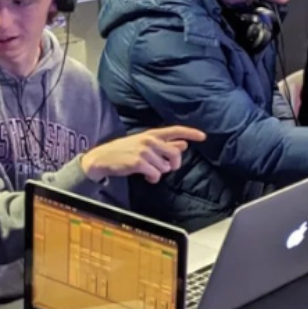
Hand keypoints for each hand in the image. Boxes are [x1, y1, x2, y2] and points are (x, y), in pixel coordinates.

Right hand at [81, 126, 205, 182]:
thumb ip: (165, 144)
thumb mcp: (145, 144)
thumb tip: (183, 145)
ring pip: (165, 167)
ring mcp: (144, 151)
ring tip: (148, 169)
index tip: (203, 136)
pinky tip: (145, 176)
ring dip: (158, 172)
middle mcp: (149, 140)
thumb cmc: (125, 151)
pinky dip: (152, 178)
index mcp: (152, 134)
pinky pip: (156, 175)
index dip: (190, 133)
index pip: (175, 130)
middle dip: (173, 164)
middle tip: (166, 167)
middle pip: (175, 154)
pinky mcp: (139, 162)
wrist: (103, 158)